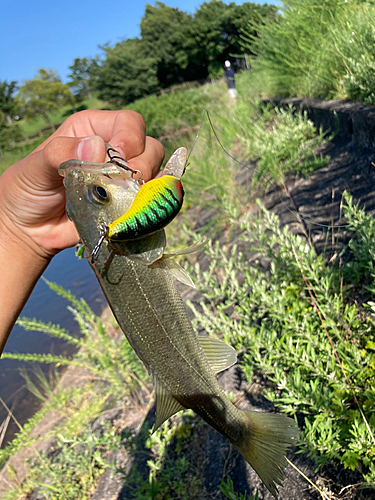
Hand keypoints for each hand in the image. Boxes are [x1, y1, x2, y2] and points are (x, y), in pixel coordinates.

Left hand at [0, 110, 163, 259]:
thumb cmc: (26, 191)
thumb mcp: (35, 167)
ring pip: (156, 172)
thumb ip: (62, 152)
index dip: (131, 138)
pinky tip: (131, 210)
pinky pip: (151, 199)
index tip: (118, 160)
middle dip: (141, 165)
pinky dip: (148, 204)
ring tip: (122, 199)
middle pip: (150, 146)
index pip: (129, 123)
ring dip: (146, 186)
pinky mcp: (127, 203)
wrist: (29, 230)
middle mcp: (113, 150)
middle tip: (120, 185)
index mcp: (92, 130)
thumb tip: (96, 147)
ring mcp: (122, 179)